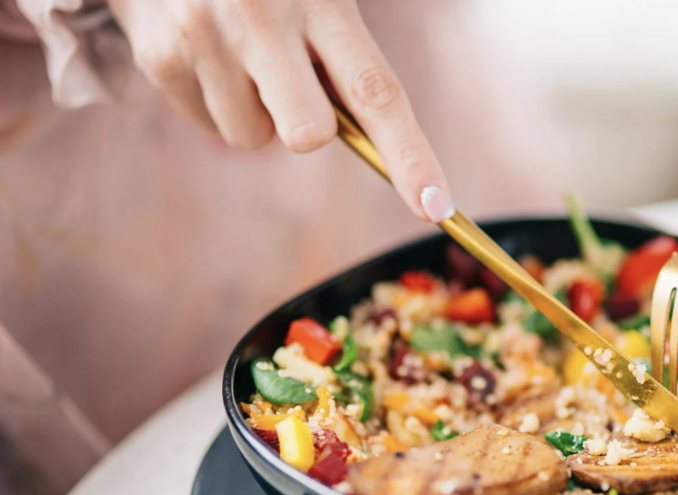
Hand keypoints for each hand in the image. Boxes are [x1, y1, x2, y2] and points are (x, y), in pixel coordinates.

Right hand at [108, 0, 454, 221]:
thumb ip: (342, 52)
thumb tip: (367, 136)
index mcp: (322, 0)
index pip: (377, 93)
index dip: (411, 157)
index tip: (436, 209)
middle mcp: (262, 18)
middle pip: (309, 136)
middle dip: (307, 128)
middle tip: (289, 78)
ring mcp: (206, 39)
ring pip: (253, 139)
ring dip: (254, 109)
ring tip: (237, 49)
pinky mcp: (160, 57)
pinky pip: (207, 124)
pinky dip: (212, 98)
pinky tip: (203, 48)